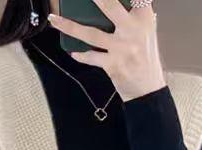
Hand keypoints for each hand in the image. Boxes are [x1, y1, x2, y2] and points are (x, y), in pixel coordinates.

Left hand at [47, 0, 165, 101]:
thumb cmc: (145, 57)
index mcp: (143, 17)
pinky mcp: (112, 65)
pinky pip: (91, 57)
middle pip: (109, 5)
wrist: (148, 89)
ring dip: (69, 26)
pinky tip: (72, 53)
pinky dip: (81, 55)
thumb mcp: (146, 31)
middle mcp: (133, 30)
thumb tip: (121, 2)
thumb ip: (135, 14)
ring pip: (91, 34)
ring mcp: (121, 48)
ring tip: (53, 20)